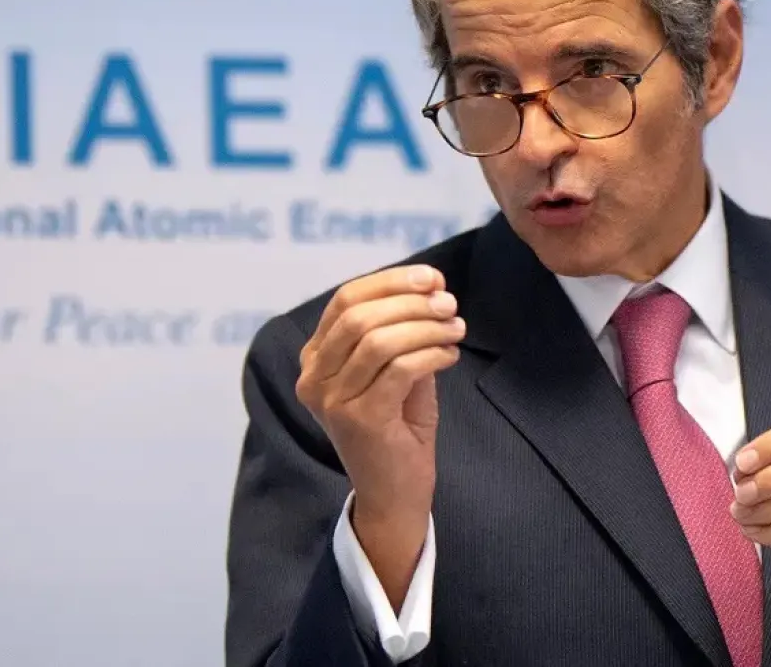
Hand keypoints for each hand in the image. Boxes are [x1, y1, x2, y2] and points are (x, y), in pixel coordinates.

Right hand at [295, 264, 464, 604]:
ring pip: (379, 339)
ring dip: (425, 326)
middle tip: (449, 303)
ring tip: (457, 328)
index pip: (346, 299)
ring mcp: (332, 400)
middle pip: (359, 315)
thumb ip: (402, 331)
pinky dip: (431, 354)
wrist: (395, 494)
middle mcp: (313, 378)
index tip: (432, 278)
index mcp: (316, 359)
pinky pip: (399, 368)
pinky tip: (451, 355)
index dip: (390, 281)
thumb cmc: (397, 429)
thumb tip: (431, 287)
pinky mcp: (358, 419)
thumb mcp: (395, 370)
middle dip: (410, 301)